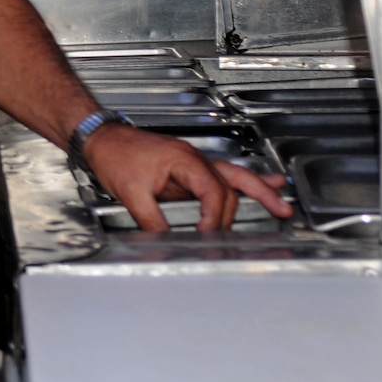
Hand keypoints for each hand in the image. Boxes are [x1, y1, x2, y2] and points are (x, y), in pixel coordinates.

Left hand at [82, 124, 293, 231]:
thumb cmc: (112, 154)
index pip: (213, 193)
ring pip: (235, 177)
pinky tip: (266, 185)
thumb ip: (152, 221)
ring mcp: (193, 162)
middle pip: (229, 187)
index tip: (209, 237)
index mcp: (184, 160)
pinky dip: (246, 182)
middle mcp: (194, 159)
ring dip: (260, 191)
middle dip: (242, 210)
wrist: (99, 137)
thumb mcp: (130, 192)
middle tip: (259, 226)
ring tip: (283, 205)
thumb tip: (166, 244)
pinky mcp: (189, 169)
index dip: (215, 219)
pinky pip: (224, 176)